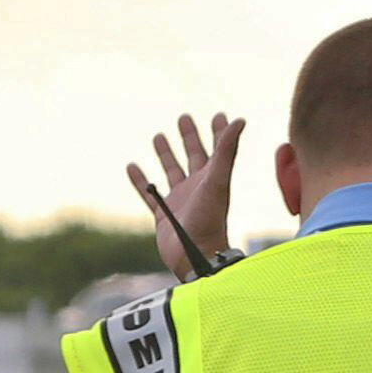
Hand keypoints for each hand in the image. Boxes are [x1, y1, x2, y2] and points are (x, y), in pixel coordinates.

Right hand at [125, 113, 242, 278]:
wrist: (196, 257)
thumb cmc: (209, 220)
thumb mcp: (217, 181)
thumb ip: (226, 151)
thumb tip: (240, 119)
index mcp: (214, 180)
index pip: (219, 150)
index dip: (220, 133)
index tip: (220, 115)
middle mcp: (198, 188)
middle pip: (194, 157)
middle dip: (190, 137)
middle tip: (184, 117)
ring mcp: (181, 201)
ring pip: (172, 172)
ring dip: (167, 155)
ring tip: (159, 136)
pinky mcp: (164, 215)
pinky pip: (148, 194)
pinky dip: (140, 181)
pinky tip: (132, 166)